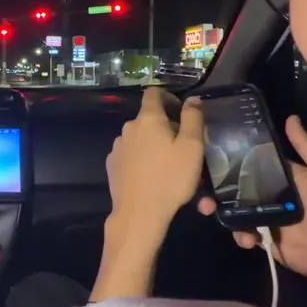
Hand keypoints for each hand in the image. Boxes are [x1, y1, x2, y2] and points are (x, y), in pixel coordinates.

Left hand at [106, 88, 206, 240]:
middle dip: (167, 128)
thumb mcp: (192, 147)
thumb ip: (193, 118)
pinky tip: (154, 177)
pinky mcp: (113, 166)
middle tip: (184, 148)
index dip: (169, 97)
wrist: (139, 213)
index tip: (182, 112)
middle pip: (149, 119)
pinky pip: (132, 156)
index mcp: (148, 119)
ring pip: (141, 140)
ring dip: (155, 147)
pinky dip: (143, 160)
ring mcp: (118, 148)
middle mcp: (128, 128)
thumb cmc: (170, 178)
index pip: (154, 93)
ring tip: (171, 168)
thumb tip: (192, 99)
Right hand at [198, 115, 306, 306]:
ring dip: (216, 206)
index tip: (209, 146)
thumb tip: (290, 117)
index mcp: (282, 173)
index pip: (252, 158)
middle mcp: (269, 191)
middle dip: (214, 182)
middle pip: (234, 182)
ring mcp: (262, 214)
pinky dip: (239, 233)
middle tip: (199, 182)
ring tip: (208, 208)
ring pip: (231, 205)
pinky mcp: (260, 236)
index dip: (231, 153)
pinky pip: (240, 230)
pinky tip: (248, 238)